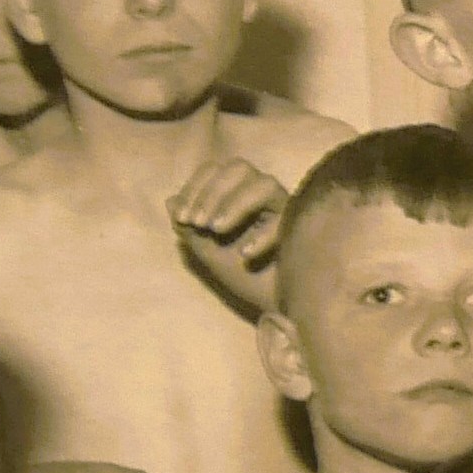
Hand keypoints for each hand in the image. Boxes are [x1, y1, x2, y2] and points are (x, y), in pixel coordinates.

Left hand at [172, 155, 290, 308]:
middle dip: (213, 192)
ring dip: (235, 203)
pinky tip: (246, 255)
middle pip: (239, 168)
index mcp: (237, 195)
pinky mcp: (301, 227)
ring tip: (217, 230)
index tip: (183, 218)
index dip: (195, 187)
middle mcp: (262, 195)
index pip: (215, 171)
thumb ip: (188, 228)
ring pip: (264, 184)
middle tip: (199, 224)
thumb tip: (171, 200)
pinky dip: (262, 233)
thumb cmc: (242, 276)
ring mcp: (283, 208)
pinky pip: (285, 217)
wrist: (273, 304)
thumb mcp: (207, 253)